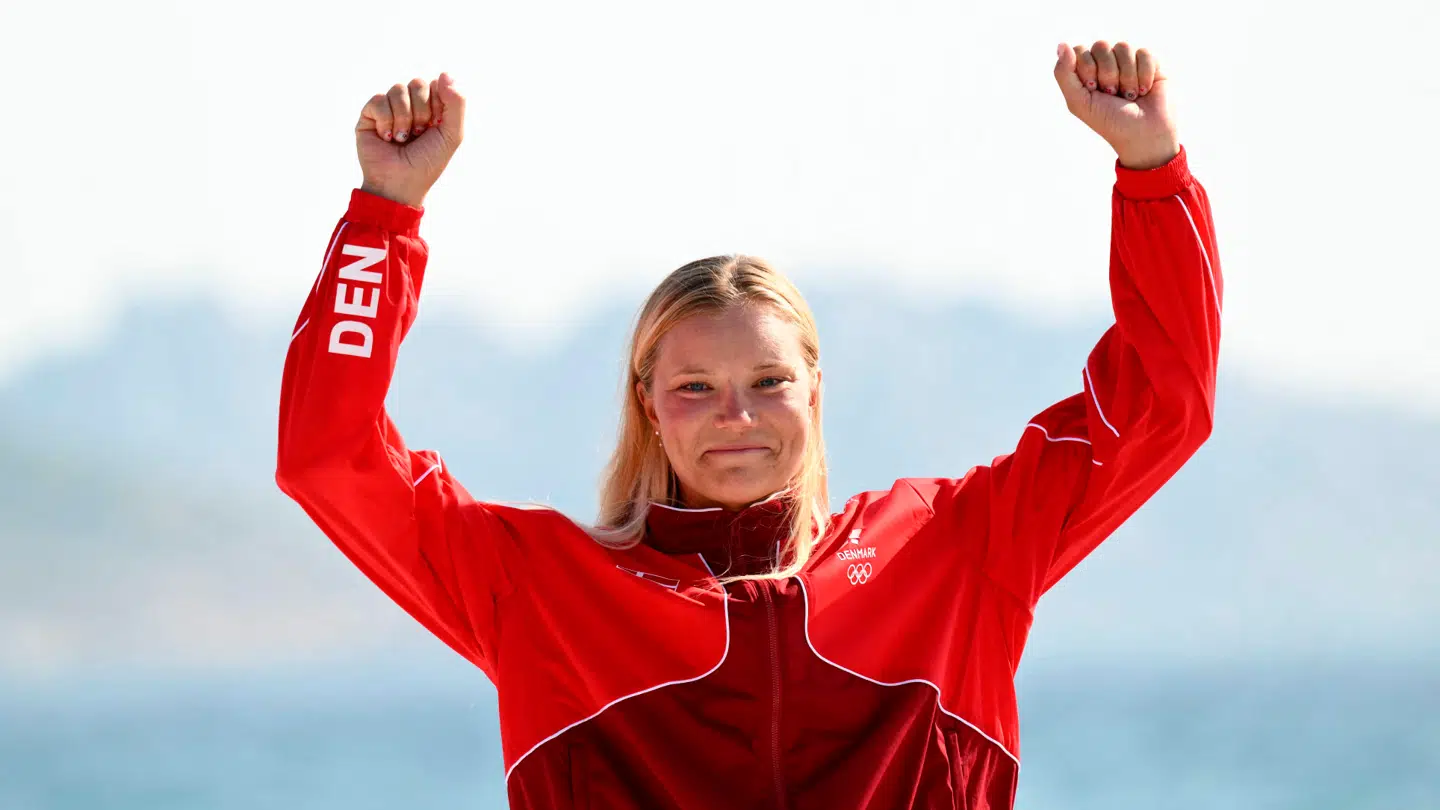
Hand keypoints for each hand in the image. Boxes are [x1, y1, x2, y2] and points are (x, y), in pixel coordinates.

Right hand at [355, 72, 466, 207]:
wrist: (399, 183)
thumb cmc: (427, 162)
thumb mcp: (452, 135)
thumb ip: (457, 103)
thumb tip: (444, 73)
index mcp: (432, 108)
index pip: (436, 85)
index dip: (438, 104)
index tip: (436, 125)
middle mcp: (410, 105)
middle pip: (417, 83)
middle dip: (421, 111)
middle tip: (418, 133)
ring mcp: (389, 108)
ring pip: (397, 89)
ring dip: (404, 118)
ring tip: (402, 138)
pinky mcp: (369, 114)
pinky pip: (378, 100)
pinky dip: (385, 121)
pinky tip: (386, 138)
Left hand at [1053, 42, 1178, 170]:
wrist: (1144, 134)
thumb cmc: (1109, 121)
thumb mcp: (1079, 102)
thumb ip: (1064, 74)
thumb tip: (1061, 44)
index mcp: (1086, 71)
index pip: (1079, 50)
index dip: (1086, 68)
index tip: (1093, 89)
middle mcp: (1106, 62)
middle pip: (1101, 45)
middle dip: (1107, 74)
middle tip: (1112, 94)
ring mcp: (1128, 60)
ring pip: (1123, 46)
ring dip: (1126, 77)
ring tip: (1129, 95)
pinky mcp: (1150, 62)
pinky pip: (1144, 53)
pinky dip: (1144, 74)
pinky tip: (1144, 90)